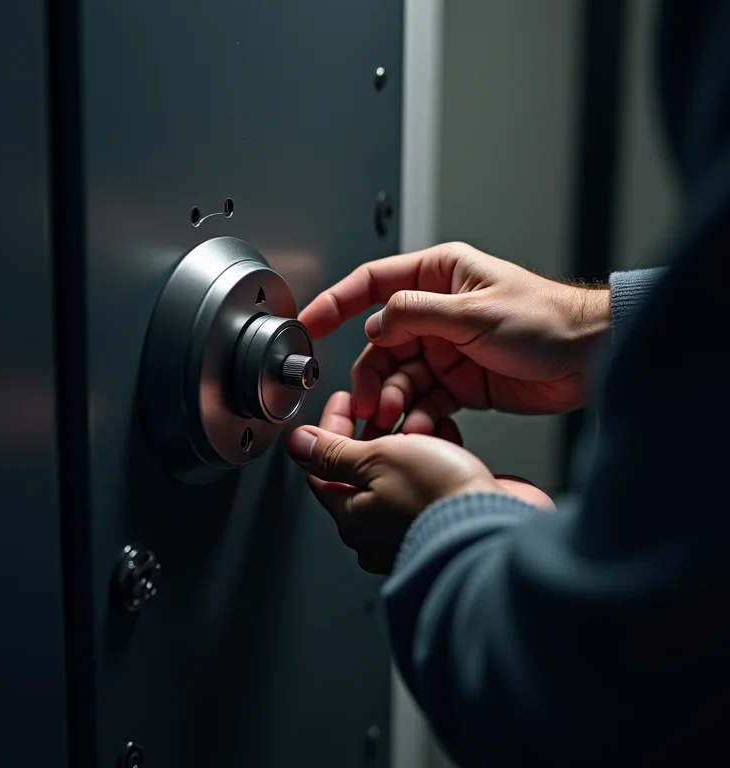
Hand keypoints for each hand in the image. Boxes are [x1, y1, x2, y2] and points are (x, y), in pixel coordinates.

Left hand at [287, 392, 553, 573]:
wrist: (498, 525)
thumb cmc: (438, 498)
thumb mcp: (376, 459)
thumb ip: (335, 452)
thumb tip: (298, 445)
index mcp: (352, 515)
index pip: (324, 465)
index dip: (332, 426)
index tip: (345, 400)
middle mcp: (379, 528)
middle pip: (364, 468)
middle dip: (376, 430)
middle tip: (387, 405)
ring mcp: (414, 525)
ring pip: (402, 471)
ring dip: (409, 440)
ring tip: (421, 418)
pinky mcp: (447, 518)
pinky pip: (433, 480)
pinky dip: (437, 455)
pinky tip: (447, 439)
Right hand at [300, 242, 608, 434]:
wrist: (588, 360)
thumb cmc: (547, 320)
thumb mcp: (475, 310)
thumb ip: (416, 314)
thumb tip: (374, 325)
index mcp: (439, 278)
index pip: (372, 285)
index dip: (335, 303)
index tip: (308, 323)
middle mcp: (437, 314)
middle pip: (381, 345)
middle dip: (370, 376)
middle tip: (368, 404)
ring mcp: (446, 350)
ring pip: (398, 378)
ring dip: (392, 401)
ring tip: (396, 420)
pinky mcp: (458, 384)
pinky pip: (423, 401)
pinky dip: (417, 416)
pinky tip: (419, 428)